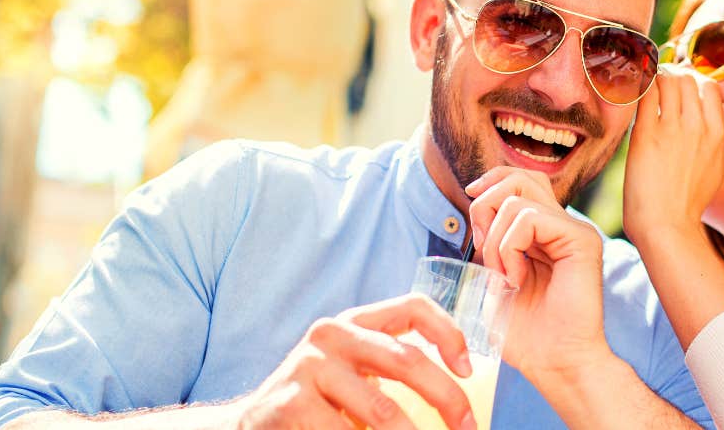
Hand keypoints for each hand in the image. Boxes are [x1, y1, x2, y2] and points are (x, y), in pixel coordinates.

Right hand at [232, 294, 476, 429]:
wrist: (254, 423)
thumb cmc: (321, 399)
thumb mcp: (356, 371)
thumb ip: (394, 367)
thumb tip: (461, 405)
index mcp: (356, 321)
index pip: (413, 306)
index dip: (449, 333)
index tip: (469, 370)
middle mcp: (332, 334)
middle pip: (408, 361)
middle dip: (447, 398)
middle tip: (468, 428)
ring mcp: (309, 367)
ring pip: (384, 411)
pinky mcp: (291, 403)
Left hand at [464, 167, 609, 378]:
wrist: (554, 364)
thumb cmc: (525, 332)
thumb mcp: (494, 278)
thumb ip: (490, 241)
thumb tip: (476, 204)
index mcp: (546, 231)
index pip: (520, 180)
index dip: (491, 182)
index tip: (469, 200)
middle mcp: (563, 225)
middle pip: (520, 177)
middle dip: (486, 204)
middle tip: (482, 248)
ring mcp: (576, 230)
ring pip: (519, 197)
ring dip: (494, 238)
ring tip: (502, 275)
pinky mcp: (582, 240)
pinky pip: (530, 218)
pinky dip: (509, 246)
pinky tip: (515, 278)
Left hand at [623, 65, 723, 244]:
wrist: (667, 228)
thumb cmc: (686, 202)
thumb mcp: (717, 168)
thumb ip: (719, 140)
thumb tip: (712, 117)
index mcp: (722, 135)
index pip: (711, 88)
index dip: (692, 82)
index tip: (677, 88)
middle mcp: (702, 127)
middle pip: (689, 78)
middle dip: (672, 76)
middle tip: (656, 85)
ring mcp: (676, 129)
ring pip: (668, 80)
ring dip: (654, 79)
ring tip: (642, 88)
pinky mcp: (648, 135)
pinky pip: (645, 93)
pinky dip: (638, 87)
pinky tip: (630, 93)